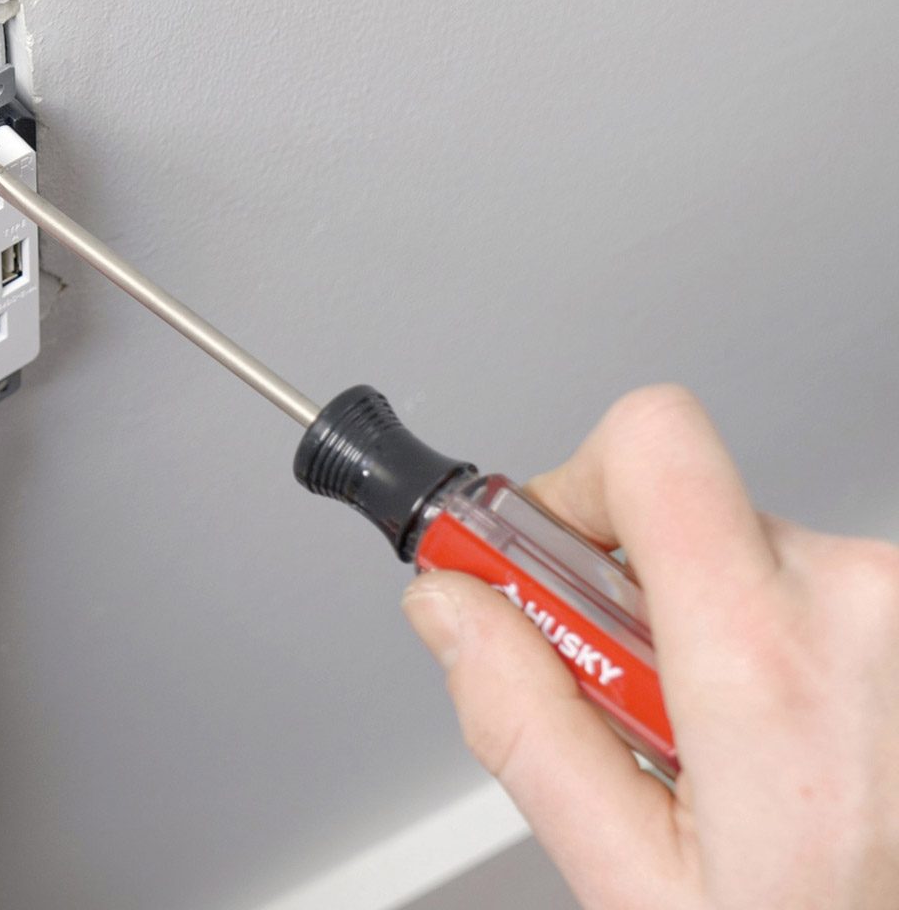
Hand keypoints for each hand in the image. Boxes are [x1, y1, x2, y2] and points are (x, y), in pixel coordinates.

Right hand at [402, 385, 898, 908]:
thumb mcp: (636, 879)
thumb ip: (525, 724)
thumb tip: (453, 609)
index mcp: (768, 667)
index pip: (652, 444)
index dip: (576, 488)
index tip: (550, 564)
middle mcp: (867, 607)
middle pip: (690, 516)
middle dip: (640, 596)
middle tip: (647, 710)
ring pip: (762, 561)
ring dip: (729, 636)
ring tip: (748, 758)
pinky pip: (832, 598)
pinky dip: (799, 660)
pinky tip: (809, 754)